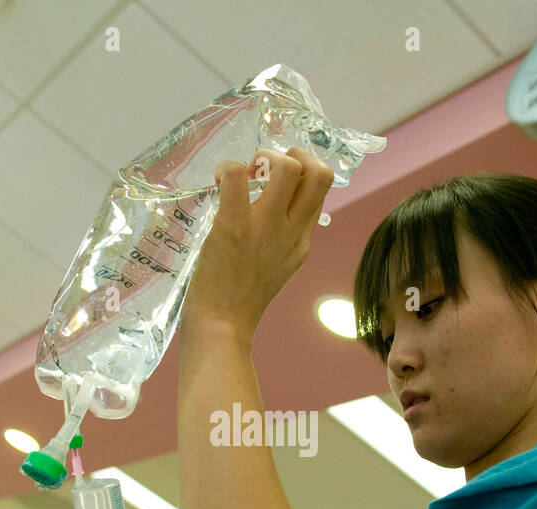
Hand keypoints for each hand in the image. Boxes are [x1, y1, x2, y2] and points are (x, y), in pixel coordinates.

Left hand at [181, 146, 334, 344]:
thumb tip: (268, 210)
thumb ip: (281, 238)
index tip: (277, 175)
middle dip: (293, 154)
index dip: (303, 171)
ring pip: (286, 166)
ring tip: (244, 173)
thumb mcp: (277, 267)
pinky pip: (236, 176)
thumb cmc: (241, 300)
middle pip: (320, 172)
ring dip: (263, 157)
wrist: (222, 327)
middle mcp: (291, 231)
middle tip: (265, 166)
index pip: (320, 190)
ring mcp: (264, 227)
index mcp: (302, 241)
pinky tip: (216, 182)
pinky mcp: (233, 226)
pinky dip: (226, 169)